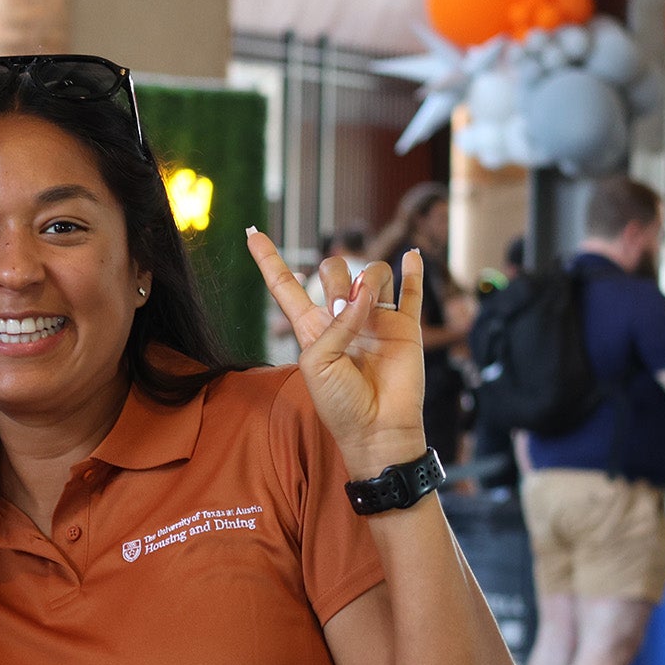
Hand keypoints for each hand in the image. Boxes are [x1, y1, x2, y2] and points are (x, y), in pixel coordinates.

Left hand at [247, 229, 427, 472]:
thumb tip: (365, 294)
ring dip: (369, 277)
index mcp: (312, 327)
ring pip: (372, 274)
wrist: (377, 430)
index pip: (286, 286)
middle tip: (344, 306)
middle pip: (334, 270)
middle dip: (337, 276)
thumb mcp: (317, 363)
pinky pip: (411, 294)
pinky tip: (412, 256)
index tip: (252, 234)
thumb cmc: (339, 403)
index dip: (269, 260)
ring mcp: (375, 321)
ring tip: (368, 301)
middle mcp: (343, 318)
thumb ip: (336, 325)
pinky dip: (412, 272)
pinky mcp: (404, 329)